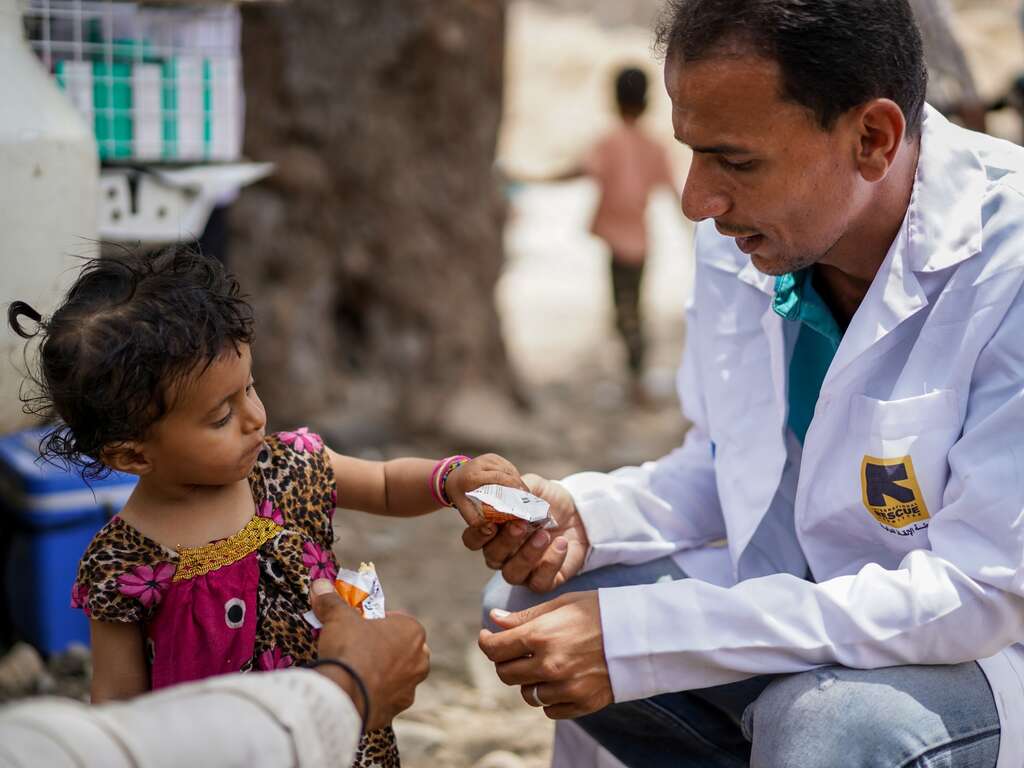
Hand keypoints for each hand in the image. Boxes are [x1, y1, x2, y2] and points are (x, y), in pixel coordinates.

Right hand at [310, 579, 429, 729]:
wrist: (343, 695)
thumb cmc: (349, 648)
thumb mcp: (338, 618)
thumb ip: (332, 601)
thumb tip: (319, 584)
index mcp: (413, 632)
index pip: (400, 621)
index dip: (379, 622)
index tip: (361, 626)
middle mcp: (419, 661)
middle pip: (403, 649)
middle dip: (385, 648)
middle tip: (359, 649)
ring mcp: (409, 689)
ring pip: (397, 677)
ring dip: (382, 675)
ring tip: (356, 674)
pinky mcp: (394, 712)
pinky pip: (384, 700)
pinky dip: (373, 697)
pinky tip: (355, 693)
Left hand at [445, 453, 528, 526]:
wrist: (453, 477)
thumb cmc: (460, 495)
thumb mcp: (464, 509)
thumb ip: (476, 520)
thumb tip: (490, 530)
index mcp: (473, 475)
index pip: (499, 479)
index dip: (514, 488)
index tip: (524, 499)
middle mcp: (481, 463)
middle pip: (507, 474)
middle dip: (519, 486)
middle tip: (528, 500)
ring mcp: (488, 458)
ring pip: (510, 470)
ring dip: (518, 482)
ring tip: (524, 495)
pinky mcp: (493, 456)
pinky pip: (508, 467)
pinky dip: (514, 477)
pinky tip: (517, 487)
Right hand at [463, 474, 588, 592]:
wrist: (579, 512)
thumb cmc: (548, 500)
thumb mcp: (533, 487)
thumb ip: (515, 490)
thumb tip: (504, 495)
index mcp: (494, 532)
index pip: (472, 540)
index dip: (477, 534)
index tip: (491, 522)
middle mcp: (503, 554)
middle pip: (492, 557)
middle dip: (505, 541)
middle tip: (521, 524)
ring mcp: (522, 570)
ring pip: (512, 574)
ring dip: (527, 555)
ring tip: (544, 535)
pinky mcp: (543, 580)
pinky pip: (539, 582)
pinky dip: (550, 564)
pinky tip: (561, 544)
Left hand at [478, 591, 611, 718]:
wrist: (642, 633)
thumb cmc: (601, 611)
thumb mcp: (562, 604)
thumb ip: (526, 617)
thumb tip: (495, 620)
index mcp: (541, 635)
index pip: (495, 649)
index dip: (487, 642)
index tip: (489, 638)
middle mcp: (549, 665)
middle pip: (506, 674)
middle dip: (505, 661)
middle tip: (515, 651)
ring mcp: (566, 687)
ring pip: (527, 694)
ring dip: (528, 681)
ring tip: (542, 665)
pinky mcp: (582, 703)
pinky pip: (550, 709)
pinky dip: (549, 697)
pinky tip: (559, 680)